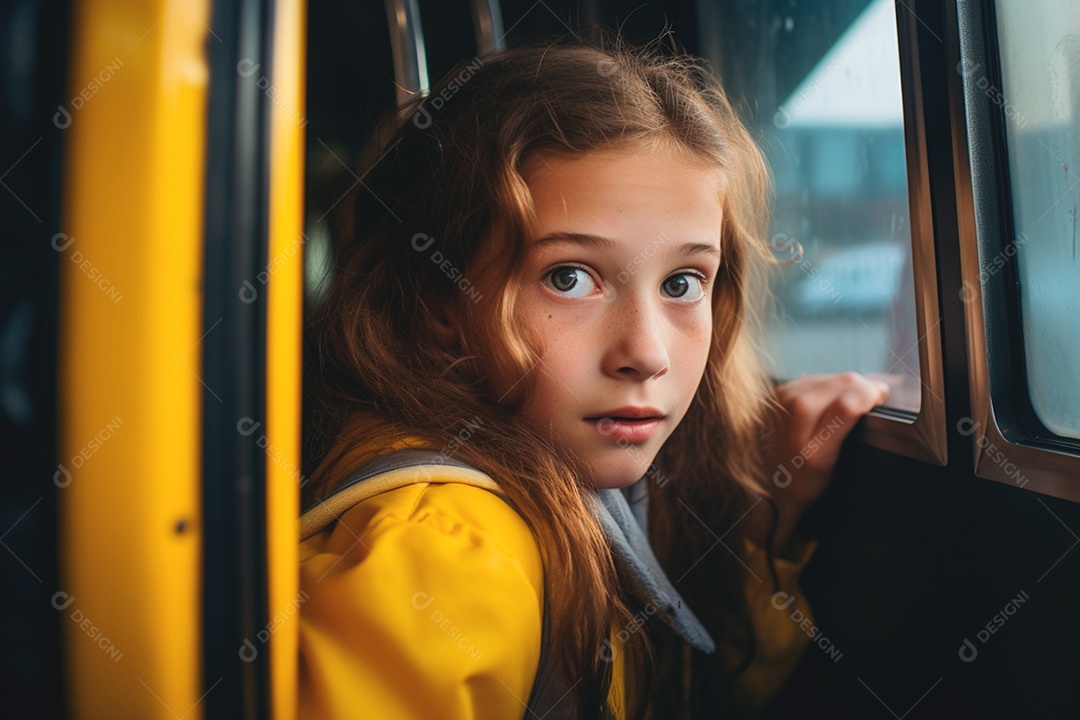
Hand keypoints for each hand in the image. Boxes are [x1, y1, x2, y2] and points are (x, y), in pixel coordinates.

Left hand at [763, 372, 888, 552]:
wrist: (764, 479)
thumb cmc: (803, 477)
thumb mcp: (831, 462)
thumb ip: (847, 423)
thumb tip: (880, 388)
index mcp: (812, 446)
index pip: (848, 404)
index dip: (872, 394)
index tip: (882, 397)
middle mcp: (794, 417)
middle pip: (844, 383)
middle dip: (865, 386)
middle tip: (875, 396)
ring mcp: (783, 399)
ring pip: (832, 376)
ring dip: (848, 384)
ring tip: (856, 397)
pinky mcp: (778, 391)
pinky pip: (815, 378)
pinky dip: (830, 384)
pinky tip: (834, 395)